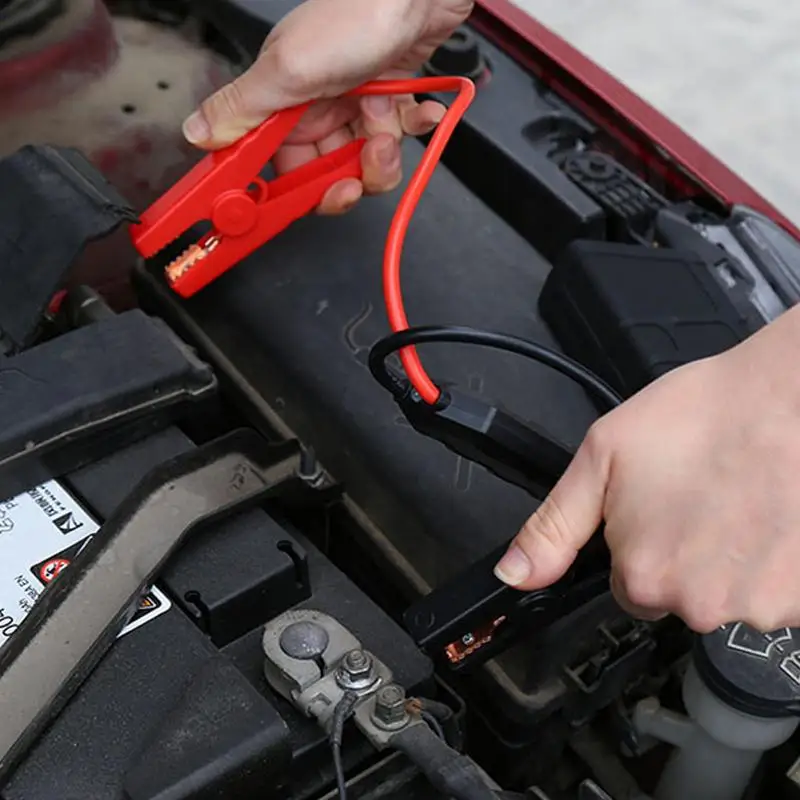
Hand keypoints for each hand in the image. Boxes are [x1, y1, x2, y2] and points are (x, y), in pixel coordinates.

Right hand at [183, 0, 472, 213]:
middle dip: (353, 173)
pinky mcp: (389, 99)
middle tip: (368, 154)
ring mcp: (353, 104)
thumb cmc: (356, 15)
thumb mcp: (288, 70)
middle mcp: (316, 106)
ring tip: (390, 117)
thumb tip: (196, 132)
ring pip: (365, 161)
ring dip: (385, 148)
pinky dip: (413, 126)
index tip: (312, 201)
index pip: (279, 166)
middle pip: (327, 172)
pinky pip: (400, 135)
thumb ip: (244, 108)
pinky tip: (420, 110)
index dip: (295, 190)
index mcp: (282, 102)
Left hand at [494, 306, 799, 633]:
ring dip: (733, 558)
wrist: (789, 398)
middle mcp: (699, 604)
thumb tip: (514, 575)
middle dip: (686, 555)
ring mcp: (758, 605)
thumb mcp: (601, 460)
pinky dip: (774, 563)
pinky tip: (772, 516)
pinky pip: (776, 592)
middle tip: (704, 499)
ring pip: (729, 593)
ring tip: (741, 501)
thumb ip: (554, 526)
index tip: (662, 510)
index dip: (642, 545)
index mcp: (643, 575)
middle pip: (678, 594)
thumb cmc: (705, 417)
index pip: (628, 588)